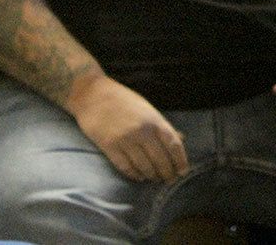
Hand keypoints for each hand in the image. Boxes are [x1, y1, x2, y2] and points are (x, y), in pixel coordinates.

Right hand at [69, 75, 187, 182]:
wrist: (93, 94)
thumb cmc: (123, 100)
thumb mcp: (147, 109)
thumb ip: (162, 126)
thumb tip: (181, 139)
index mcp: (155, 120)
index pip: (174, 145)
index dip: (180, 161)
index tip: (183, 172)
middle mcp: (142, 131)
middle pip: (160, 158)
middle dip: (167, 172)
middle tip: (170, 180)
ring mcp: (125, 140)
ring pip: (144, 166)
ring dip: (151, 175)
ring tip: (155, 179)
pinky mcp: (109, 147)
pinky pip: (125, 167)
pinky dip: (134, 174)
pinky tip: (139, 177)